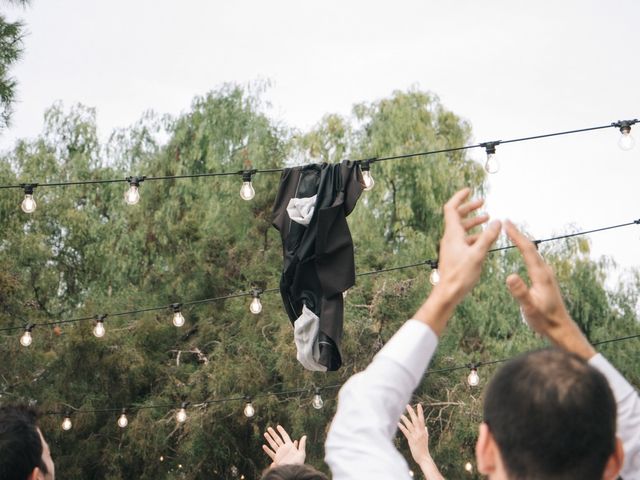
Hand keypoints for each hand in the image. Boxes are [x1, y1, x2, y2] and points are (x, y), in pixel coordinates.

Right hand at [262, 425, 306, 466]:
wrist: (292, 471)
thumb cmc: (298, 463)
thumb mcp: (301, 453)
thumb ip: (302, 445)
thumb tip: (304, 436)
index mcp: (290, 446)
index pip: (285, 436)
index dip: (281, 431)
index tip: (278, 426)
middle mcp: (284, 449)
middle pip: (277, 439)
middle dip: (273, 433)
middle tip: (269, 428)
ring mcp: (280, 453)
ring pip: (273, 444)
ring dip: (269, 439)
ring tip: (265, 433)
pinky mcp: (276, 459)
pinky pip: (271, 453)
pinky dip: (267, 450)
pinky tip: (264, 446)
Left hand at [398, 404, 430, 465]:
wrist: (424, 458)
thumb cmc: (424, 449)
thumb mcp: (426, 439)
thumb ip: (425, 432)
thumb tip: (426, 427)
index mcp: (423, 431)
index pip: (422, 419)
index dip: (420, 412)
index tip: (419, 405)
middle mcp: (420, 432)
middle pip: (415, 420)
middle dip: (411, 412)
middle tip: (407, 405)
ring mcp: (415, 436)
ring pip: (410, 425)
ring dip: (405, 419)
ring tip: (400, 414)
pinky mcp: (411, 440)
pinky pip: (406, 432)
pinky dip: (402, 427)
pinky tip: (398, 423)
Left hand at [416, 188, 500, 334]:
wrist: (447, 293)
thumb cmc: (460, 275)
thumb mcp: (478, 254)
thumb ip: (488, 237)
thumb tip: (497, 220)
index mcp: (452, 234)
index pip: (451, 208)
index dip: (459, 197)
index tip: (469, 190)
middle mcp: (450, 238)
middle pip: (457, 216)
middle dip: (470, 208)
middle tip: (482, 202)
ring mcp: (451, 247)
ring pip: (461, 229)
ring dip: (473, 222)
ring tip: (487, 219)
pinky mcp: (454, 256)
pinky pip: (464, 240)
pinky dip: (474, 235)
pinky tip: (484, 239)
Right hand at [504, 220, 595, 359]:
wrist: (560, 328)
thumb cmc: (544, 320)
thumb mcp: (529, 307)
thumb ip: (520, 292)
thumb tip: (509, 275)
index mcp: (541, 275)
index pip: (528, 250)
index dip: (517, 236)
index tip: (507, 223)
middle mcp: (545, 272)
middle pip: (531, 248)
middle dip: (518, 234)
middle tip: (507, 222)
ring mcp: (546, 275)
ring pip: (533, 253)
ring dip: (522, 241)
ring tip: (512, 232)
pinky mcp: (545, 279)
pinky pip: (534, 259)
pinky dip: (526, 250)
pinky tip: (523, 251)